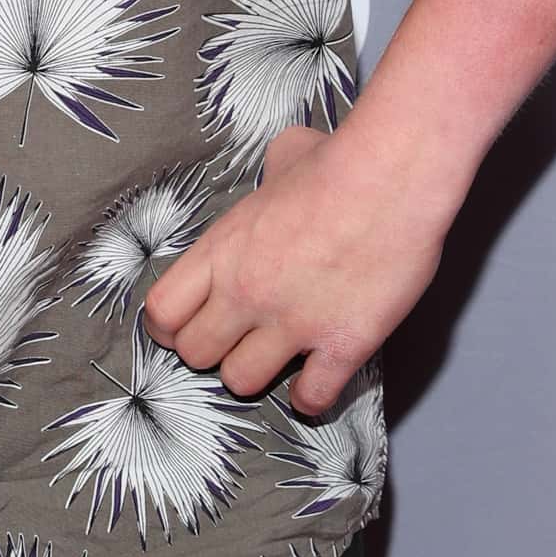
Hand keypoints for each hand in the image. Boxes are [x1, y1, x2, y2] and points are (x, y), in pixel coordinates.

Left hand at [140, 121, 446, 413]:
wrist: (393, 175)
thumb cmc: (339, 161)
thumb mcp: (282, 158)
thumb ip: (268, 178)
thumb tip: (280, 173)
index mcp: (223, 248)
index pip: (162, 311)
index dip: (170, 326)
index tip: (188, 325)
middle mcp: (246, 291)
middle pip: (195, 354)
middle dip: (212, 351)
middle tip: (237, 339)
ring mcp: (293, 322)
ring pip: (241, 382)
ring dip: (257, 374)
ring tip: (277, 357)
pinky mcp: (342, 344)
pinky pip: (312, 398)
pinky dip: (312, 396)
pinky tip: (318, 377)